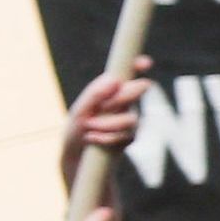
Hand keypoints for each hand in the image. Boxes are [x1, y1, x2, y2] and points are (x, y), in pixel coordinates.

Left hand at [63, 63, 146, 181]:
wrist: (74, 158)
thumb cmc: (75, 130)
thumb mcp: (79, 111)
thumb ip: (94, 95)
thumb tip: (114, 80)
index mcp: (108, 91)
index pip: (127, 74)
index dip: (138, 65)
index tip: (144, 62)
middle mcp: (123, 102)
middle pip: (138, 90)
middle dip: (124, 97)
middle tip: (105, 106)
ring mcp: (130, 119)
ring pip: (132, 118)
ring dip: (108, 124)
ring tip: (89, 127)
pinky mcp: (131, 137)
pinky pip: (127, 136)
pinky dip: (106, 138)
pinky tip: (92, 139)